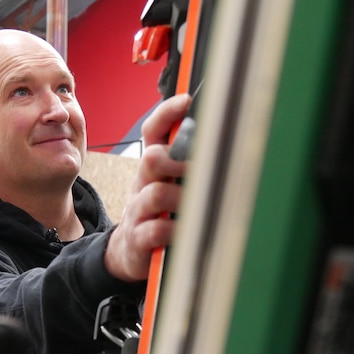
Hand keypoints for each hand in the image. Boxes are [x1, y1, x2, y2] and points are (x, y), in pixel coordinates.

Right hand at [105, 94, 190, 281]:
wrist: (128, 252)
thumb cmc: (158, 215)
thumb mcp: (169, 185)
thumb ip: (188, 164)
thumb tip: (224, 137)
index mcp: (153, 169)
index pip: (153, 133)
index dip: (167, 115)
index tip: (186, 101)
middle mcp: (143, 185)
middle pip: (151, 159)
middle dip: (176, 159)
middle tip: (197, 166)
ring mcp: (138, 212)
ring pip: (155, 194)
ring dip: (180, 199)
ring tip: (197, 207)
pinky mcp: (138, 239)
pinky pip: (156, 231)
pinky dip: (174, 231)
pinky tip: (186, 233)